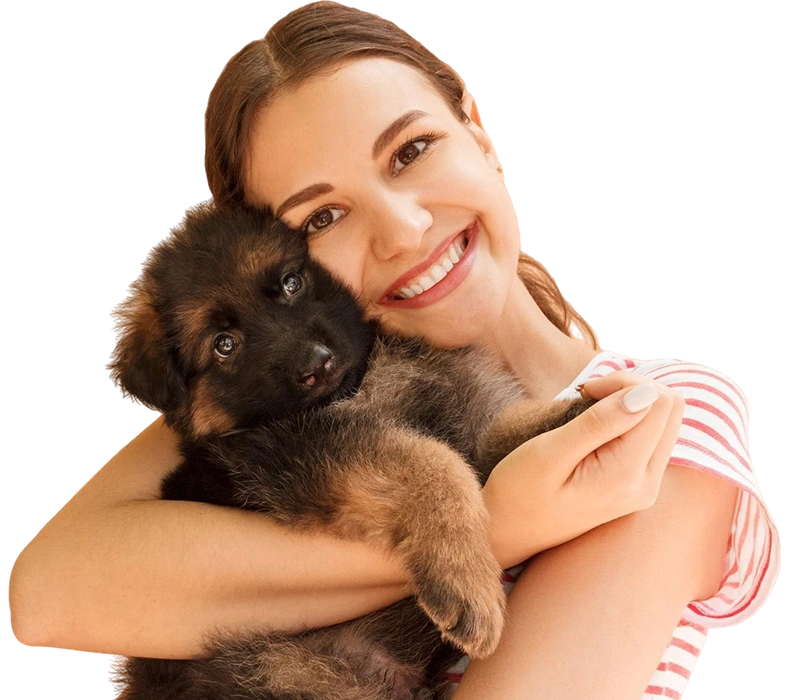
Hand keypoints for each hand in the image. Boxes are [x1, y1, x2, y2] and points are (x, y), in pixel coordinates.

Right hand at [482, 372, 685, 565]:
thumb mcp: (550, 452)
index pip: (658, 402)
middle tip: (587, 395)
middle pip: (670, 409)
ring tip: (588, 408)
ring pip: (664, 421)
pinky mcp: (636, 485)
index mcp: (627, 474)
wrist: (508, 533)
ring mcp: (645, 487)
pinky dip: (628, 419)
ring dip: (631, 402)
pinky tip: (594, 426)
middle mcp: (647, 483)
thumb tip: (645, 394)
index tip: (584, 392)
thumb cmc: (519, 493)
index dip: (624, 383)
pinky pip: (651, 437)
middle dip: (632, 388)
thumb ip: (599, 423)